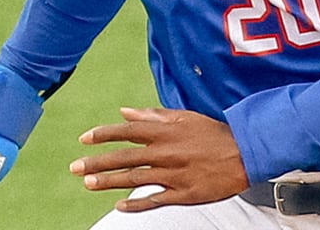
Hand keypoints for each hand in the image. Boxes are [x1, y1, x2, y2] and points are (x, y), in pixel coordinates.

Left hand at [68, 107, 249, 211]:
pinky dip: (135, 205)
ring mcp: (173, 175)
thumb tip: (125, 112)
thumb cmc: (214, 134)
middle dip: (96, 163)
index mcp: (165, 132)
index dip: (103, 135)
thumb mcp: (183, 117)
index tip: (84, 139)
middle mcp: (166, 153)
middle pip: (124, 158)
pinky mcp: (182, 193)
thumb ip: (152, 116)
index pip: (126, 132)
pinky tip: (119, 206)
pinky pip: (154, 200)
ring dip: (109, 182)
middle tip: (75, 167)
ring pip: (134, 179)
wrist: (244, 154)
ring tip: (88, 183)